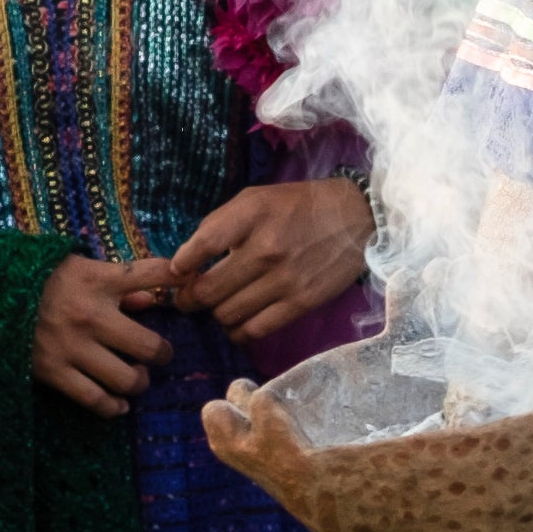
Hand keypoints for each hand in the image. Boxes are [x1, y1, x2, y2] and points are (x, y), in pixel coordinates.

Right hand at [32, 251, 174, 414]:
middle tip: (160, 354)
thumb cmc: (38, 279)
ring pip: (126, 379)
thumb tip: (151, 300)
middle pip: (149, 346)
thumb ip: (118, 282)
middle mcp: (89, 315)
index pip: (152, 273)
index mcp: (97, 279)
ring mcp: (71, 346)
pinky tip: (119, 404)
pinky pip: (94, 400)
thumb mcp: (78, 268)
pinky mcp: (53, 371)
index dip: (177, 278)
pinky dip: (113, 406)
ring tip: (136, 376)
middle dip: (163, 353)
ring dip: (139, 381)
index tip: (186, 284)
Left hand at [165, 179, 371, 341]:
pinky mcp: (301, 303)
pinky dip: (238, 332)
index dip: (180, 265)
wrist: (356, 218)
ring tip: (217, 307)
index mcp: (252, 214)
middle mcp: (266, 249)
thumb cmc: (298, 206)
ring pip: (227, 314)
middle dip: (188, 299)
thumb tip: (185, 261)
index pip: (201, 245)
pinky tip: (236, 324)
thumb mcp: (256, 199)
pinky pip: (255, 330)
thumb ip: (221, 225)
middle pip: (208, 290)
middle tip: (187, 298)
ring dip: (214, 314)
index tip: (175, 273)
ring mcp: (285, 280)